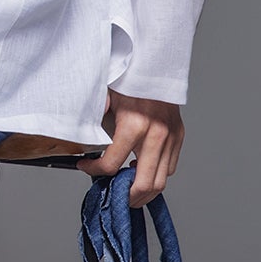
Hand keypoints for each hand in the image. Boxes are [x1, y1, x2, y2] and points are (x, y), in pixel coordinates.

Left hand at [76, 90, 182, 206]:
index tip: (85, 166)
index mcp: (133, 126)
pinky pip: (170, 167)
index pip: (111, 165)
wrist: (156, 64)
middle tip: (115, 195)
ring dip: (144, 190)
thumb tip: (81, 140)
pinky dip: (157, 175)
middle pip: (145, 185)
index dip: (93, 170)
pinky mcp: (179, 135)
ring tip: (128, 187)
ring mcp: (170, 137)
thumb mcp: (105, 97)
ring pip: (162, 181)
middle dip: (127, 197)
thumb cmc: (129, 79)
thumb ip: (94, 121)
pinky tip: (142, 169)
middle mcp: (156, 134)